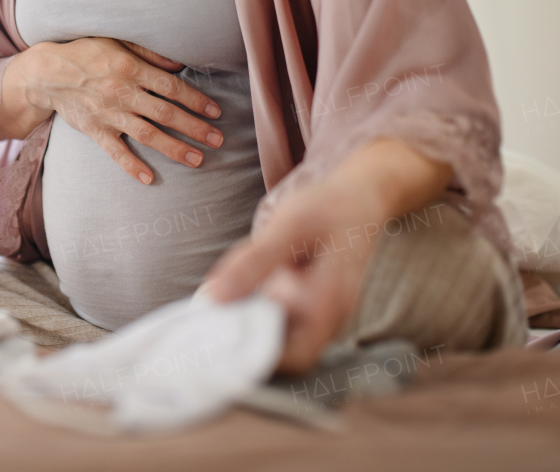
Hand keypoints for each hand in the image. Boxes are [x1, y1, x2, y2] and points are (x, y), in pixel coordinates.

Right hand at [0, 38, 222, 183]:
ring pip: (147, 135)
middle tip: (218, 139)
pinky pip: (116, 152)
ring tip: (198, 160)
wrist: (48, 73)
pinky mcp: (95, 131)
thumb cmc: (87, 53)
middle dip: (194, 128)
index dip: (196, 100)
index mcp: (130, 68)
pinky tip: (149, 178)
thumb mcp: (118, 42)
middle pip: (165, 114)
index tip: (215, 112)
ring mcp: (109, 114)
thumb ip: (150, 54)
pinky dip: (131, 166)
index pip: (171, 87)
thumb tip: (180, 65)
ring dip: (175, 149)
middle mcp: (122, 93)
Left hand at [202, 138, 452, 373]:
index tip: (216, 346)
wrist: (358, 199)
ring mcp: (317, 315)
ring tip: (206, 313)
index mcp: (328, 305)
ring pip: (275, 337)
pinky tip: (225, 296)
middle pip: (281, 354)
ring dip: (242, 328)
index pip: (295, 358)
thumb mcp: (288, 226)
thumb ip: (254, 262)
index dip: (257, 360)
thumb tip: (212, 297)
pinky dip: (249, 312)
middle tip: (201, 330)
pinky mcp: (305, 305)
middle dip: (241, 346)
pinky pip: (275, 319)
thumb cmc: (328, 209)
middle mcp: (326, 319)